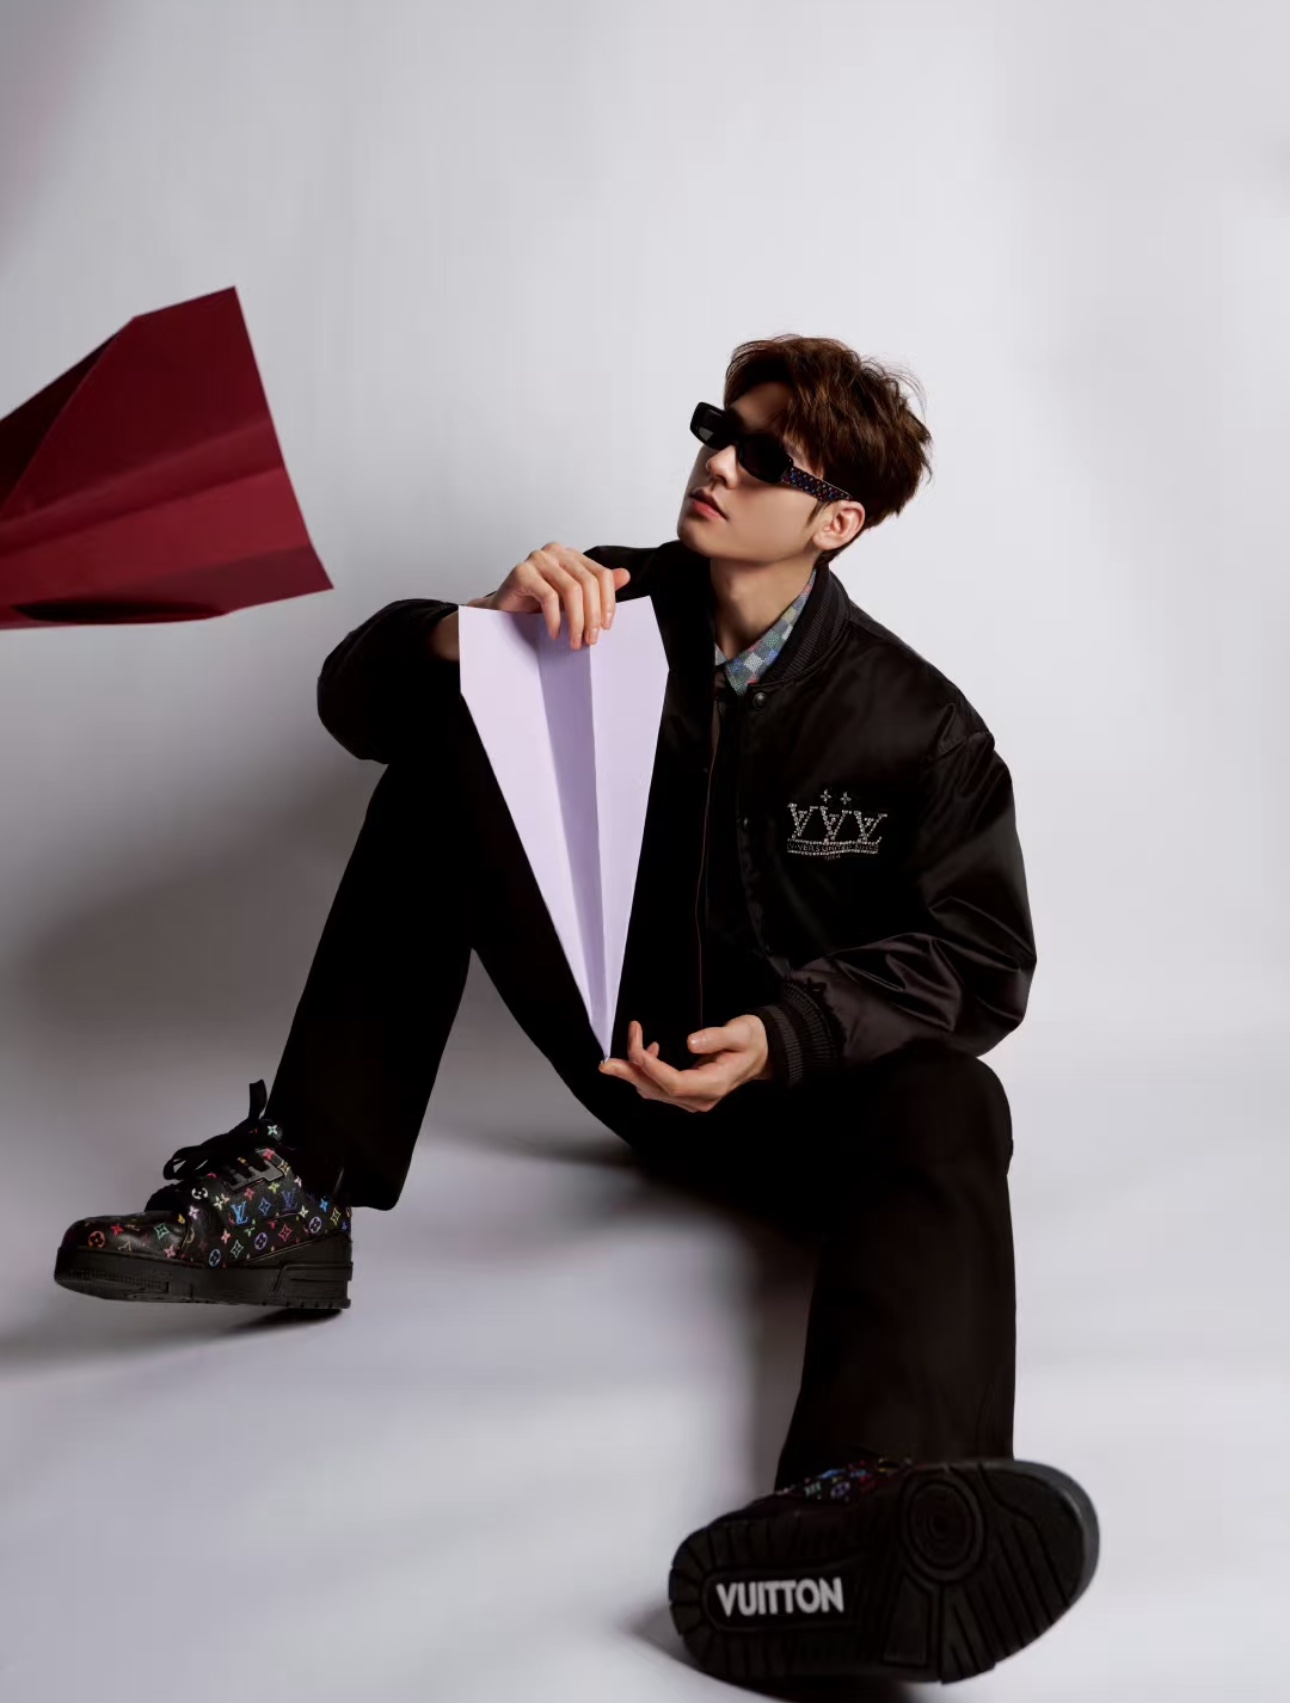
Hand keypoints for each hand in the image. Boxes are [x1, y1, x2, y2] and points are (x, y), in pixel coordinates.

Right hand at [485, 543, 632, 648]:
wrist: (503, 612)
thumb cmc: (536, 604)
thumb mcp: (571, 600)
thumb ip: (597, 588)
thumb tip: (626, 575)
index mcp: (571, 556)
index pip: (601, 574)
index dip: (608, 602)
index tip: (606, 626)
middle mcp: (556, 552)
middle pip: (588, 583)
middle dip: (592, 616)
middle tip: (590, 640)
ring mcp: (538, 559)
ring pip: (571, 590)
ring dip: (576, 620)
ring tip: (574, 640)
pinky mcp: (522, 572)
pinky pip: (548, 596)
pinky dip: (555, 619)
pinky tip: (556, 633)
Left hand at [597, 1015, 772, 1112]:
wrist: (762, 1054)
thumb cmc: (752, 1041)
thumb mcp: (741, 1032)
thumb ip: (716, 1037)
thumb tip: (691, 1042)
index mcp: (714, 1085)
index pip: (675, 1083)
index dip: (652, 1067)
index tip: (638, 1047)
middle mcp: (701, 1098)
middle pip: (658, 1090)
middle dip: (631, 1073)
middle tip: (607, 1063)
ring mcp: (693, 1099)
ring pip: (654, 1090)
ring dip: (634, 1072)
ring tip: (623, 1048)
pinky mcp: (687, 1094)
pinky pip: (659, 1087)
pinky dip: (646, 1071)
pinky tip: (646, 1051)